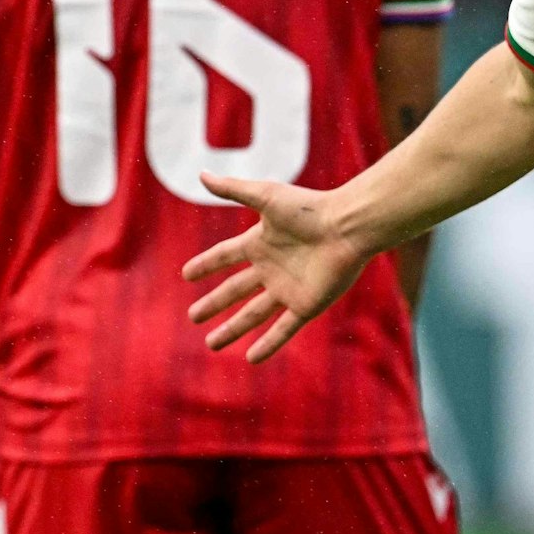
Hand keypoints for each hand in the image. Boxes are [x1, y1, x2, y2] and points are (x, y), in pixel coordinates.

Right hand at [182, 173, 373, 362]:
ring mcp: (288, 289)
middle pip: (235, 290)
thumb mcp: (266, 196)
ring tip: (212, 344)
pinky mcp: (306, 305)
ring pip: (254, 314)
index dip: (206, 264)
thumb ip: (233, 190)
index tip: (186, 274)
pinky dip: (268, 344)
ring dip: (233, 329)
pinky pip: (283, 329)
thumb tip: (201, 174)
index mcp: (261, 242)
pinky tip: (251, 358)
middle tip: (192, 316)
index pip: (225, 257)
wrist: (347, 228)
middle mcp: (272, 268)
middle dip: (214, 303)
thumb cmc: (310, 208)